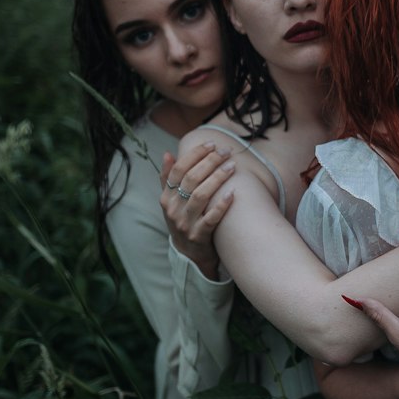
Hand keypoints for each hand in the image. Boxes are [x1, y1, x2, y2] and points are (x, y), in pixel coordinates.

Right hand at [160, 143, 235, 279]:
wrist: (188, 255)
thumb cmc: (183, 221)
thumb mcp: (171, 202)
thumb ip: (168, 179)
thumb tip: (167, 154)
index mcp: (166, 198)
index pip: (178, 170)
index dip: (194, 155)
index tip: (211, 144)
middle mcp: (173, 209)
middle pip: (191, 179)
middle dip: (210, 162)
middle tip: (226, 152)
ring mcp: (185, 224)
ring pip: (201, 196)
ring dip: (217, 179)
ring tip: (231, 167)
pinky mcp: (199, 237)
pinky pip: (211, 219)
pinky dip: (221, 205)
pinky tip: (232, 193)